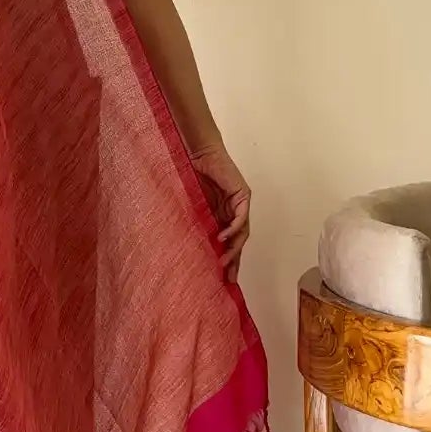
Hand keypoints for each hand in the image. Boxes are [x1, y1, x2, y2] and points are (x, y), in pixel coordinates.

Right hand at [190, 143, 250, 282]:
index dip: (227, 259)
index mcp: (222, 216)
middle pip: (238, 241)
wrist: (198, 154)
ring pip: (242, 232)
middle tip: (228, 277)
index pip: (228, 242)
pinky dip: (233, 228)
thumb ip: (197, 223)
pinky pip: (240, 216)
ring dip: (233, 247)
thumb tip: (188, 246)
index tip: (221, 277)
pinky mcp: (242, 195)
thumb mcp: (193, 207)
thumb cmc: (191, 176)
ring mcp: (240, 204)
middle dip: (234, 260)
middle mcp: (234, 212)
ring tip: (224, 261)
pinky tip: (223, 237)